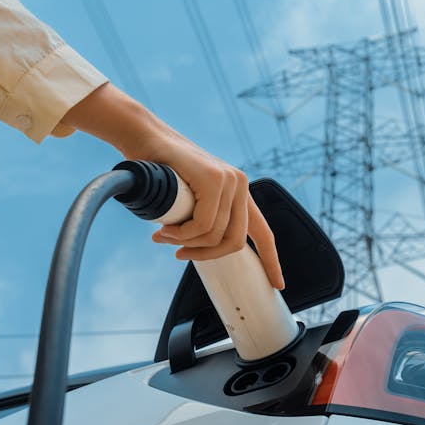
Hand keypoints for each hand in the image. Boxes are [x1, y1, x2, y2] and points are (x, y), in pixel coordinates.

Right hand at [60, 83, 284, 289]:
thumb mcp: (189, 202)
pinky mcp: (215, 179)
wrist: (145, 140)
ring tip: (164, 236)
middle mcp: (240, 185)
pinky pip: (203, 224)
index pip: (263, 232)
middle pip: (234, 241)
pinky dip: (182, 233)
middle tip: (180, 255)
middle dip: (206, 255)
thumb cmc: (162, 174)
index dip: (271, 260)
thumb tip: (204, 250)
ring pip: (214, 235)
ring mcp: (230, 180)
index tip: (278, 284)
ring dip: (186, 243)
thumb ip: (202, 221)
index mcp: (239, 194)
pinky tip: (165, 229)